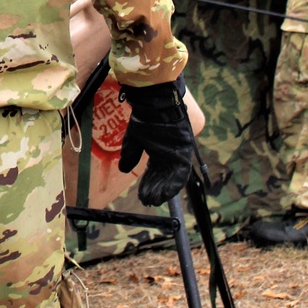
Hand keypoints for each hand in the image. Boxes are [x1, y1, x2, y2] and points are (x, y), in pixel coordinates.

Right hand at [118, 75, 194, 205]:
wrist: (154, 106)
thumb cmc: (144, 119)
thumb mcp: (133, 139)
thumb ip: (130, 154)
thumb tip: (123, 169)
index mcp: (158, 151)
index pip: (154, 173)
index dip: (148, 184)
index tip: (142, 196)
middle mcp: (168, 155)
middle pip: (163, 178)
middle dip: (155, 190)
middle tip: (148, 201)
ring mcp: (177, 154)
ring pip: (172, 178)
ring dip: (164, 190)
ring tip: (155, 200)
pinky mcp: (184, 153)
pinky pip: (181, 173)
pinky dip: (174, 184)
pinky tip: (166, 193)